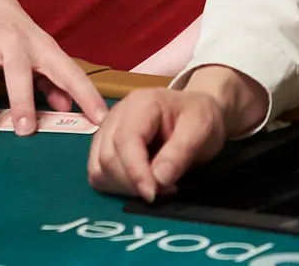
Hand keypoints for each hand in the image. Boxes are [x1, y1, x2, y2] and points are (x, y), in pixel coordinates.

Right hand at [0, 0, 108, 136]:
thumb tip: (65, 109)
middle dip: (22, 100)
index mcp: (40, 45)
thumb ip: (53, 82)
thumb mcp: (39, 50)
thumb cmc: (15, 33)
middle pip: (17, 70)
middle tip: (25, 130)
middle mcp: (11, 41)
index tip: (100, 119)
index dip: (86, 95)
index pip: (68, 71)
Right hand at [88, 88, 230, 202]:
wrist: (197, 111)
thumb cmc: (199, 117)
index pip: (125, 140)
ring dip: (123, 187)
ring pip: (98, 168)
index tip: (153, 195)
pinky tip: (141, 184)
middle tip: (166, 189)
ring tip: (156, 186)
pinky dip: (116, 186)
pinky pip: (99, 172)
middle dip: (133, 182)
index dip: (136, 171)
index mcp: (140, 104)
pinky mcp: (105, 146)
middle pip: (108, 156)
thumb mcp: (201, 129)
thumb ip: (179, 153)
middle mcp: (117, 115)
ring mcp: (107, 130)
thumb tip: (158, 180)